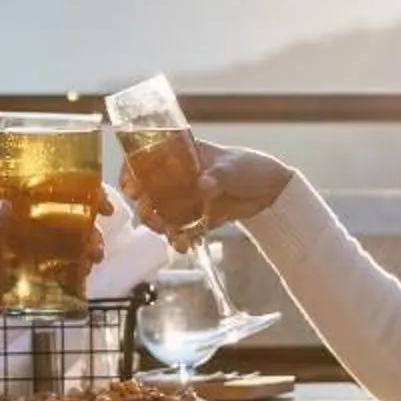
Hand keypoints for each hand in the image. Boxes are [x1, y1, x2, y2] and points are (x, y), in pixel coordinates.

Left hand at [0, 194, 106, 354]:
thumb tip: (5, 207)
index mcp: (17, 209)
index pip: (55, 192)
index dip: (83, 194)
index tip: (103, 206)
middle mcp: (28, 226)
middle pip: (70, 220)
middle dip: (91, 229)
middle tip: (97, 247)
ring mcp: (33, 250)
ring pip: (70, 244)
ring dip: (87, 249)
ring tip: (92, 262)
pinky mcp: (34, 273)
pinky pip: (62, 268)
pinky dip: (77, 270)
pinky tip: (84, 277)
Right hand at [120, 141, 294, 238]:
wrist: (271, 191)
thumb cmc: (250, 167)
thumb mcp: (233, 167)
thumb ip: (218, 175)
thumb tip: (202, 185)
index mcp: (181, 155)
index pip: (146, 159)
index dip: (131, 171)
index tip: (130, 186)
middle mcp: (177, 177)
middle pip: (146, 191)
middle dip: (143, 207)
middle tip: (150, 216)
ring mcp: (184, 198)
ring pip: (159, 213)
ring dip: (159, 226)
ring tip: (171, 236)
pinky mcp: (194, 218)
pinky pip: (178, 230)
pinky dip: (178, 239)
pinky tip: (184, 246)